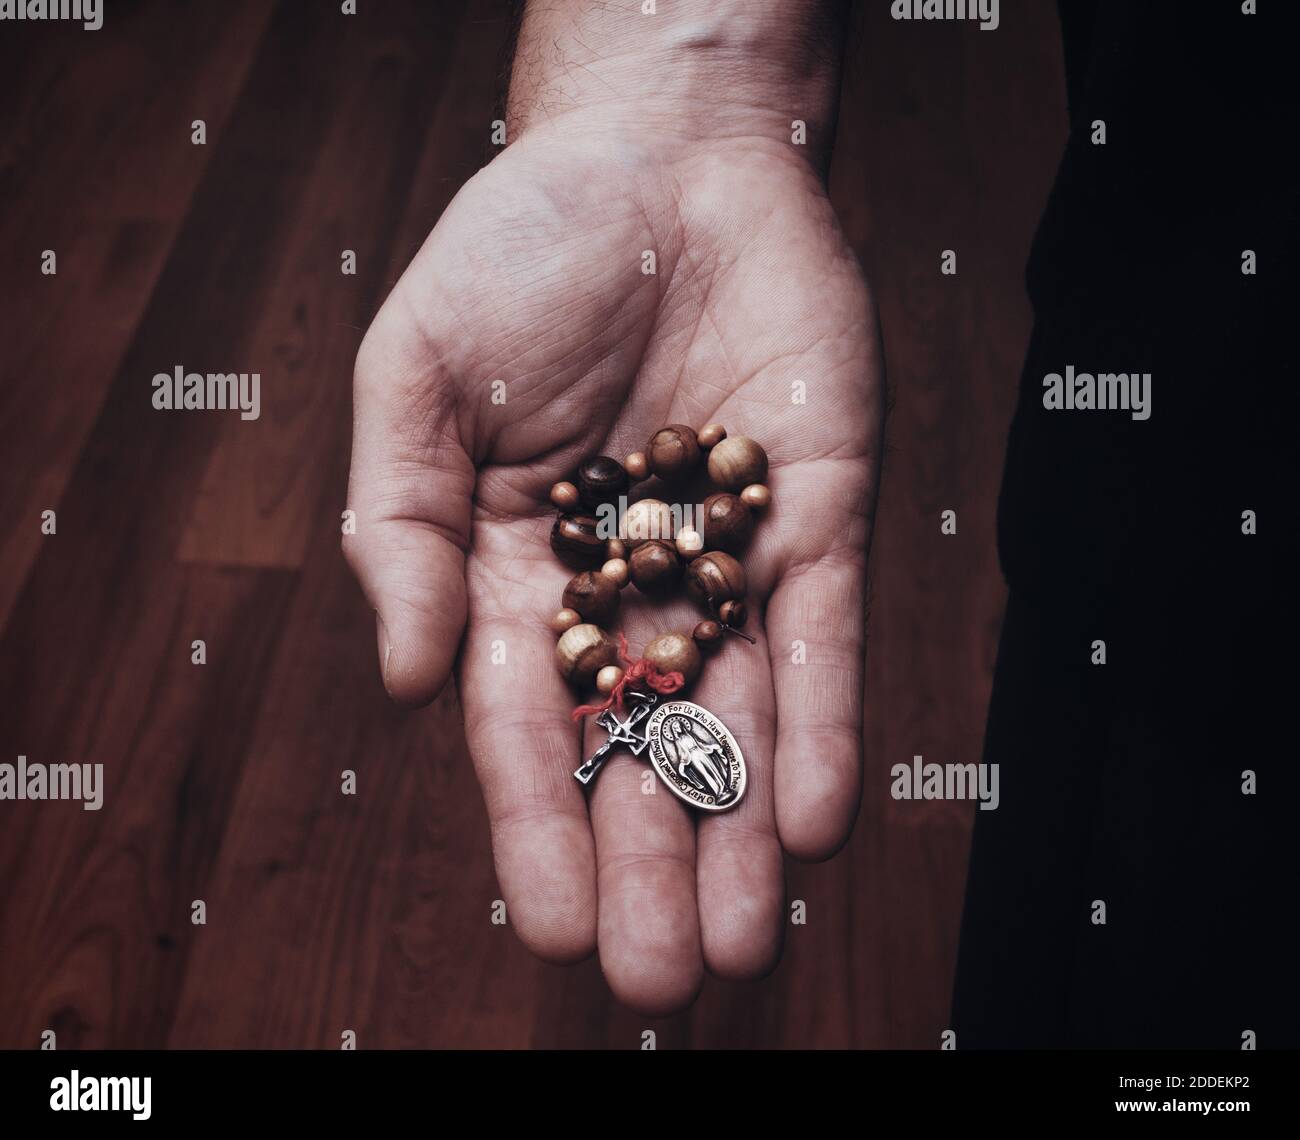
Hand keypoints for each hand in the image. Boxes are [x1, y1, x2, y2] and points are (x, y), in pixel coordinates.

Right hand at [344, 6, 881, 1013]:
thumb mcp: (417, 380)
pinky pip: (823, 635)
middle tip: (654, 980)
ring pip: (740, 718)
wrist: (660, 156)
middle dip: (647, 861)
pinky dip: (821, 723)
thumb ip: (401, 529)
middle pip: (640, 746)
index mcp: (520, 567)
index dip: (538, 822)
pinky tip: (810, 819)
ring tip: (741, 945)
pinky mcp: (814, 515)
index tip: (551, 921)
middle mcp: (628, 583)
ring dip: (739, 832)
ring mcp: (726, 555)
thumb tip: (410, 682)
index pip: (528, 722)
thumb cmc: (521, 253)